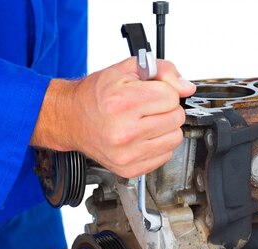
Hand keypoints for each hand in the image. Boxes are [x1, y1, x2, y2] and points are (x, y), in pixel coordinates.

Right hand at [30, 57, 195, 177]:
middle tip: (147, 107)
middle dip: (166, 109)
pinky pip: (165, 156)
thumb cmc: (96, 95)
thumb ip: (161, 70)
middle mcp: (124, 131)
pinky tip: (142, 137)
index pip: (172, 97)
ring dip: (165, 128)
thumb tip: (186, 87)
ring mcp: (127, 154)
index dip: (164, 91)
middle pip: (176, 118)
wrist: (71, 119)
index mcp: (122, 103)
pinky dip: (158, 145)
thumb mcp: (126, 70)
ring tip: (146, 122)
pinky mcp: (129, 169)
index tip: (151, 92)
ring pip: (175, 138)